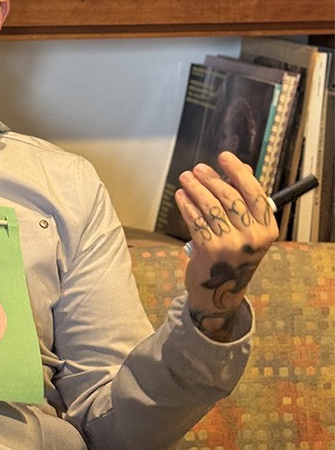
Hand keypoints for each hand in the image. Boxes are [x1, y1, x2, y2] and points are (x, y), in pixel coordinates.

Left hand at [175, 151, 278, 341]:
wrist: (219, 292)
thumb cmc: (233, 255)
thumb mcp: (248, 231)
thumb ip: (246, 202)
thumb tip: (240, 169)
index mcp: (268, 230)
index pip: (255, 193)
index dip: (237, 171)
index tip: (224, 157)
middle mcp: (252, 237)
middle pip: (230, 197)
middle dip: (211, 178)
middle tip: (198, 169)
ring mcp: (231, 245)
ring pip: (210, 206)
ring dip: (195, 188)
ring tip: (185, 177)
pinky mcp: (209, 250)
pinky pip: (195, 220)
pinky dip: (186, 205)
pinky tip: (180, 196)